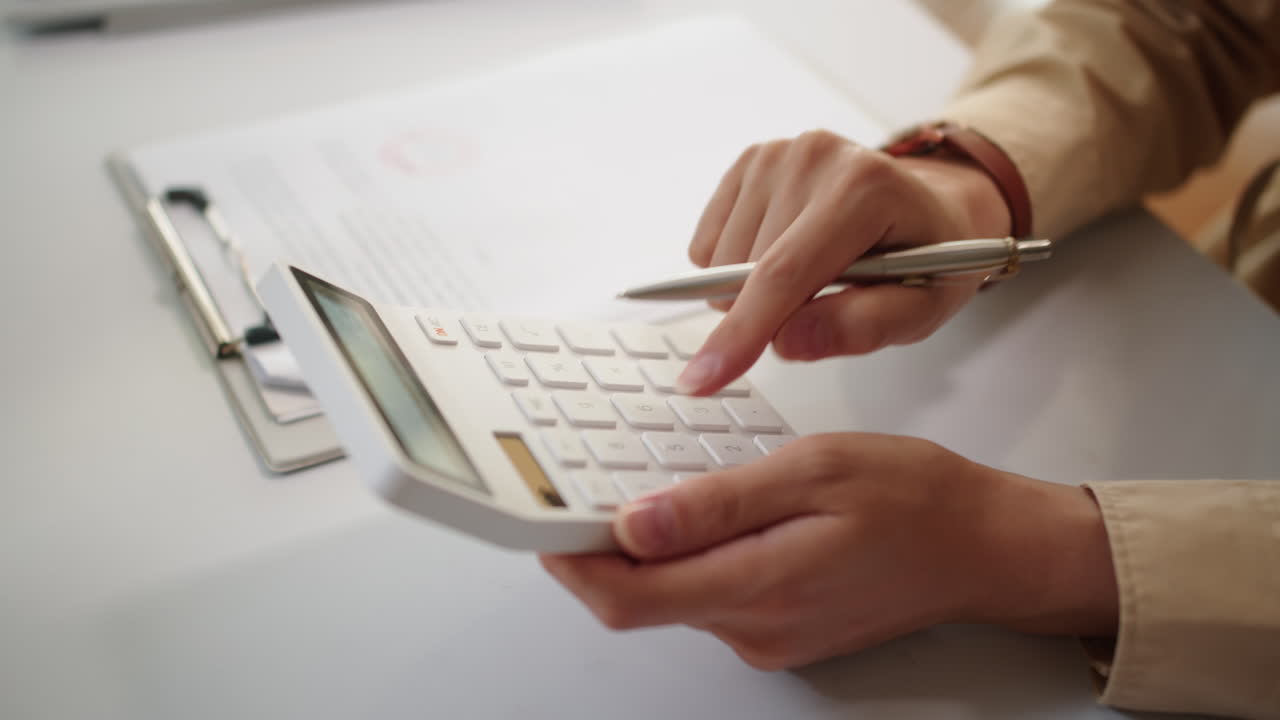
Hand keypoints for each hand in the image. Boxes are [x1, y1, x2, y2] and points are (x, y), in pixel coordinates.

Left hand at [540, 434, 1117, 669]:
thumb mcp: (814, 472)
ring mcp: (767, 636)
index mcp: (760, 586)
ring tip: (652, 485)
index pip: (628, 596)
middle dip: (599, 550)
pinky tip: (707, 514)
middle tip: (583, 486)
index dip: (570, 561)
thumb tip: (635, 522)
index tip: (543, 516)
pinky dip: (690, 558)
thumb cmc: (914, 499)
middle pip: (641, 600)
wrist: (983, 548)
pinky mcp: (778, 630)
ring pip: (674, 597)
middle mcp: (755, 628)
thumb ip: (719, 503)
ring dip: (648, 550)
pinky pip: (710, 596)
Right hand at [675, 130, 1011, 395]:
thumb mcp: (922, 310)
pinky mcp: (751, 160)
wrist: (933, 205)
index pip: (784, 274)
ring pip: (719, 263)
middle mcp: (813, 157)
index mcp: (863, 190)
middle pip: (746, 274)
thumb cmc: (930, 259)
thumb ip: (861, 327)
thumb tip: (786, 341)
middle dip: (767, 314)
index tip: (702, 379)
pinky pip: (707, 243)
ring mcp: (777, 153)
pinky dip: (733, 267)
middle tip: (827, 301)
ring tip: (813, 274)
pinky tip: (782, 254)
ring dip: (753, 291)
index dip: (740, 332)